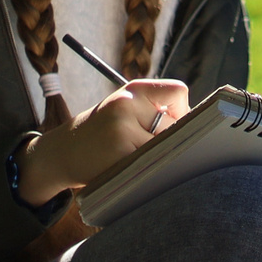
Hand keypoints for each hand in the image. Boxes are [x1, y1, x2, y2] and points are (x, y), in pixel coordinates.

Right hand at [15, 78, 188, 203]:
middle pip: (178, 125)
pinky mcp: (120, 154)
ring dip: (164, 158)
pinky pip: (154, 164)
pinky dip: (151, 171)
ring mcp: (123, 130)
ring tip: (140, 160)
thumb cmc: (102, 133)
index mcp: (133, 90)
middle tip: (152, 149)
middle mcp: (127, 104)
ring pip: (168, 146)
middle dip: (173, 140)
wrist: (60, 153)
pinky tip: (132, 170)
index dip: (182, 112)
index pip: (178, 92)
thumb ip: (156, 113)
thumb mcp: (124, 110)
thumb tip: (201, 129)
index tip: (169, 125)